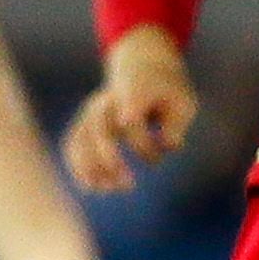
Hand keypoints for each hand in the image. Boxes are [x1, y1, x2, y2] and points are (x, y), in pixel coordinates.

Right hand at [63, 28, 198, 194]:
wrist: (143, 69)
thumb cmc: (168, 91)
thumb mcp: (184, 102)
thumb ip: (177, 125)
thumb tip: (170, 146)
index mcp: (135, 91)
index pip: (131, 109)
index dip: (133, 122)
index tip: (140, 133)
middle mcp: (108, 100)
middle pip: (100, 129)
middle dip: (110, 159)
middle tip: (129, 185)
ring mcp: (93, 110)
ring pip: (82, 139)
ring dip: (91, 167)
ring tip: (109, 190)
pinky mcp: (86, 120)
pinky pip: (74, 143)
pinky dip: (78, 164)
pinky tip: (90, 187)